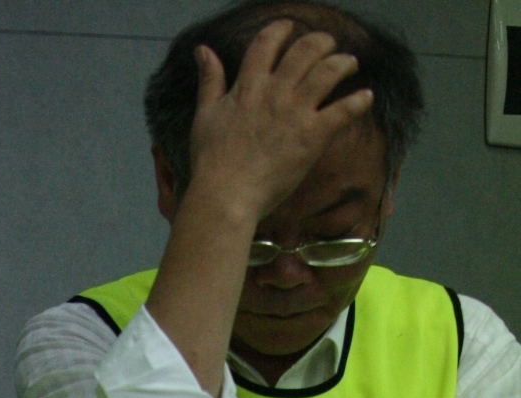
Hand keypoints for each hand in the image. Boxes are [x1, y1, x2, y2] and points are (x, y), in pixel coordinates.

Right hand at [189, 20, 372, 220]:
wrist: (226, 196)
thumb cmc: (211, 162)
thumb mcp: (204, 115)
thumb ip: (209, 81)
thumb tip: (202, 50)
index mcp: (249, 86)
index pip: (268, 42)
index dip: (281, 30)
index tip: (289, 28)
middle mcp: (275, 92)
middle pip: (306, 49)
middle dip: (321, 41)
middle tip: (328, 45)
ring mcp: (296, 113)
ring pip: (329, 71)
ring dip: (344, 62)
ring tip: (350, 63)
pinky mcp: (312, 136)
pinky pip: (344, 111)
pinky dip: (359, 101)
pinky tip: (366, 97)